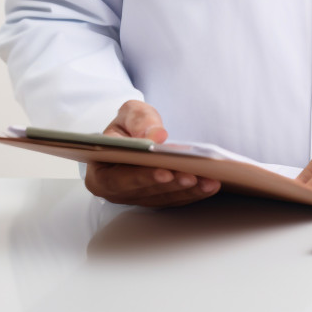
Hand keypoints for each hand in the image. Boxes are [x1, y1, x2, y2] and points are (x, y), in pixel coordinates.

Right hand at [84, 101, 220, 206]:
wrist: (133, 133)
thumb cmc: (128, 124)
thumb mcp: (129, 113)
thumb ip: (139, 121)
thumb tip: (157, 137)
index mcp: (100, 173)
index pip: (120, 180)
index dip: (143, 177)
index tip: (164, 171)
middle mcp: (117, 192)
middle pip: (146, 192)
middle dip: (171, 184)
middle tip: (192, 176)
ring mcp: (137, 197)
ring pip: (164, 198)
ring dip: (187, 192)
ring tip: (208, 181)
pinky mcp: (156, 198)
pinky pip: (175, 199)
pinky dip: (194, 193)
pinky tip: (210, 185)